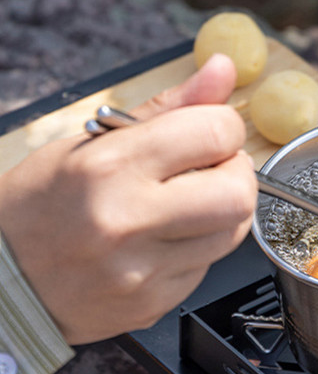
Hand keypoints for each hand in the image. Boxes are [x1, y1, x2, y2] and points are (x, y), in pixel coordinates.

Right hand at [0, 54, 257, 343]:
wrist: (4, 281)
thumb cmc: (41, 206)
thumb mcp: (92, 143)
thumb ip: (168, 108)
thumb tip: (223, 69)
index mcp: (109, 167)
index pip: (215, 133)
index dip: (225, 127)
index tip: (212, 133)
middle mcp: (127, 221)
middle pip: (238, 194)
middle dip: (237, 174)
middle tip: (213, 171)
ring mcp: (142, 271)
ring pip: (233, 233)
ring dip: (224, 211)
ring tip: (187, 204)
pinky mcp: (154, 303)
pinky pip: (208, 266)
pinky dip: (200, 246)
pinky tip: (166, 240)